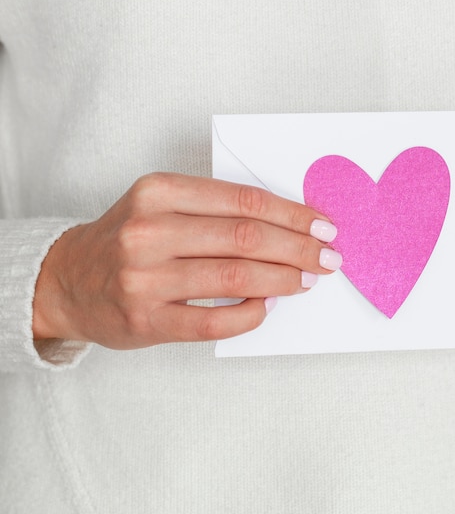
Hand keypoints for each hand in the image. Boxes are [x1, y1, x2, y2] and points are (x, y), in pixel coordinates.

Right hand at [32, 172, 339, 348]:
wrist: (67, 281)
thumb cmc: (128, 238)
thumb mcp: (161, 204)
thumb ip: (216, 209)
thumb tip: (288, 225)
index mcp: (158, 191)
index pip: (243, 200)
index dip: (292, 214)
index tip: (323, 225)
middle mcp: (148, 230)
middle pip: (246, 237)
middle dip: (299, 248)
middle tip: (328, 257)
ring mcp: (144, 278)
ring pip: (235, 276)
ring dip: (284, 279)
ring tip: (308, 280)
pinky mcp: (145, 320)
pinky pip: (214, 321)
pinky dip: (250, 314)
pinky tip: (268, 306)